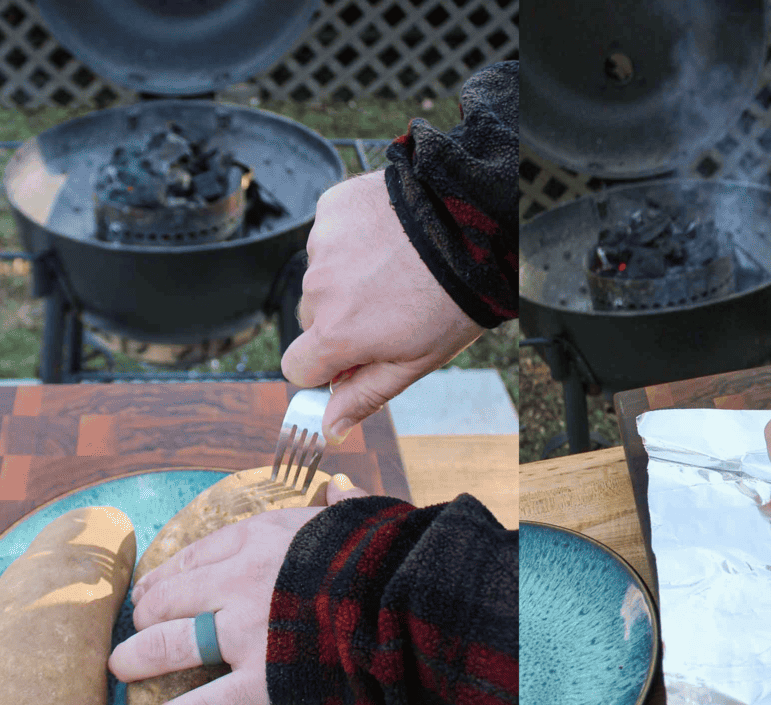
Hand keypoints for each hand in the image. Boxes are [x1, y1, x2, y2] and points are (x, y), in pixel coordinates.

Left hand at [108, 475, 369, 704]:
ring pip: (170, 646)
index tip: (152, 588)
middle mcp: (240, 582)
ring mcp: (247, 632)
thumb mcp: (360, 517)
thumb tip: (340, 487)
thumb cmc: (387, 553)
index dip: (167, 576)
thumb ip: (342, 505)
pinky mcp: (265, 680)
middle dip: (145, 617)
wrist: (406, 595)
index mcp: (261, 539)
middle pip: (170, 599)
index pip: (195, 555)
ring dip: (138, 659)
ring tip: (122, 669)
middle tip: (135, 632)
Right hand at [280, 169, 484, 442]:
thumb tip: (328, 429)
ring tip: (397, 270)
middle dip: (341, 320)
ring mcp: (322, 245)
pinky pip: (330, 235)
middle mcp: (318, 289)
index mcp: (337, 335)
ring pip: (321, 276)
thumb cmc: (453, 302)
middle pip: (311, 320)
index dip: (325, 367)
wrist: (474, 228)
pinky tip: (390, 238)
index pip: (296, 367)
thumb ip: (365, 395)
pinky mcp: (332, 209)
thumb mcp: (415, 361)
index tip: (352, 359)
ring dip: (348, 277)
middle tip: (390, 308)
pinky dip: (353, 239)